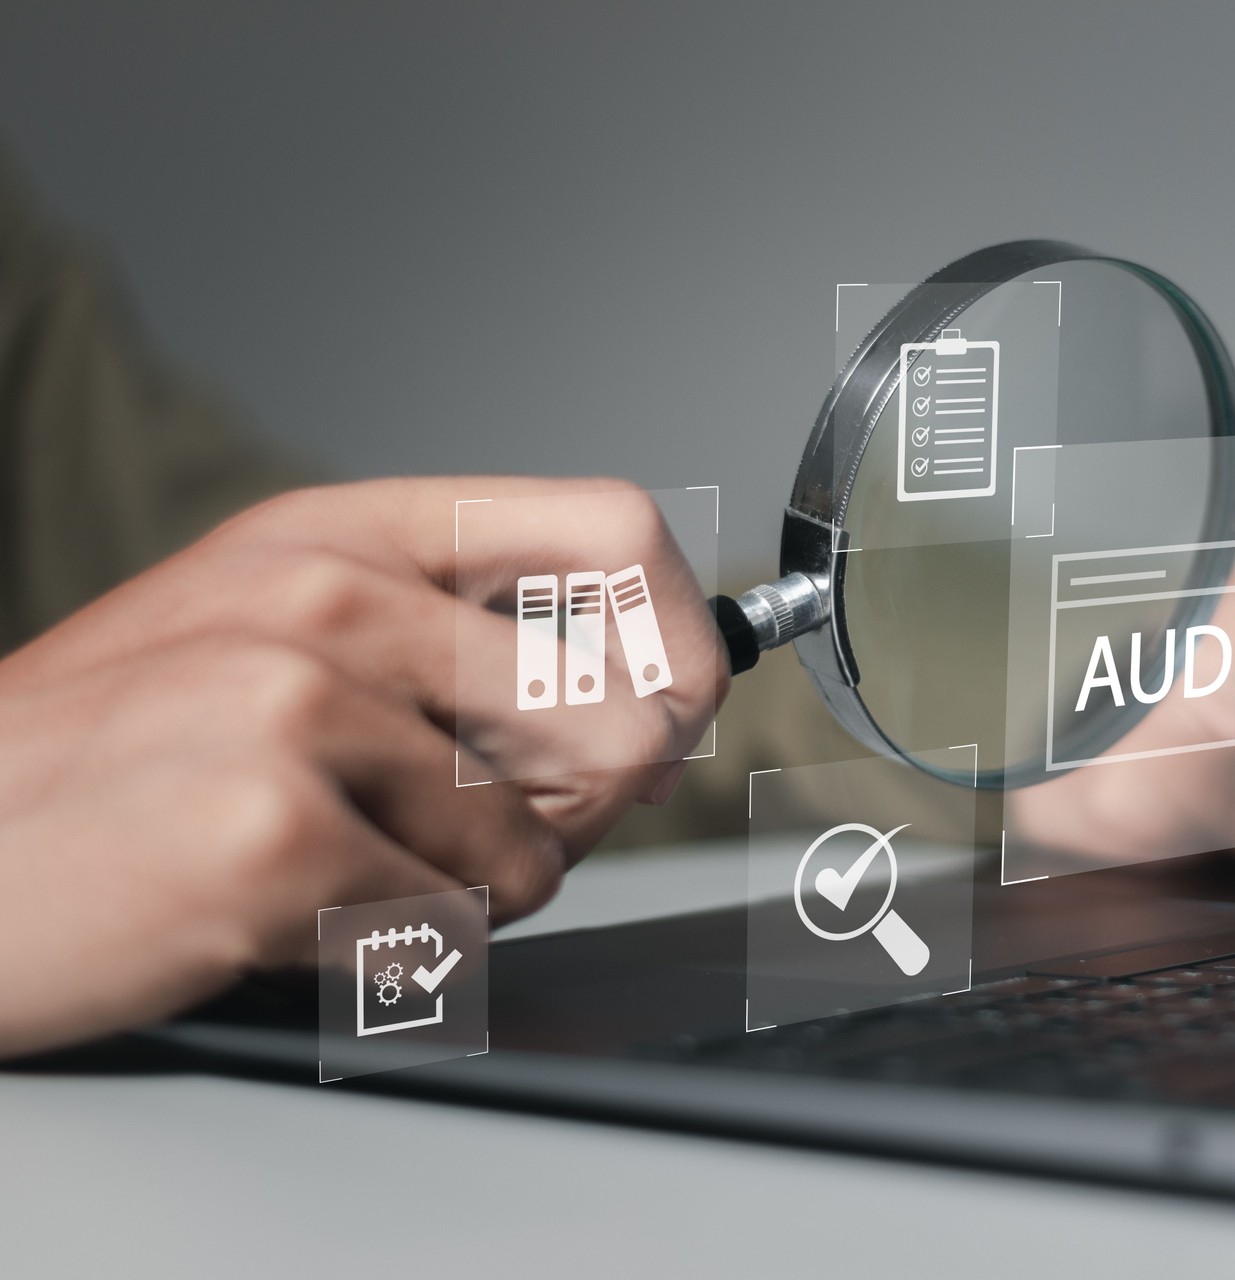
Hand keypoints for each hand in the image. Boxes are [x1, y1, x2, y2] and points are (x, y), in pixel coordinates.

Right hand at [0, 478, 725, 1057]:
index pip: (613, 527)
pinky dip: (391, 958)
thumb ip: (455, 651)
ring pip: (535, 851)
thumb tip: (655, 716)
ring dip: (461, 895)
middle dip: (578, 812)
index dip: (674, 633)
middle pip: (621, 714)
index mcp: (340, 532)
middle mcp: (326, 596)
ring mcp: (297, 707)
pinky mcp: (275, 835)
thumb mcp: (270, 640)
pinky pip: (449, 931)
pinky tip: (287, 920)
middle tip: (480, 836)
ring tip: (335, 873)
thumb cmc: (107, 763)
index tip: (662, 702)